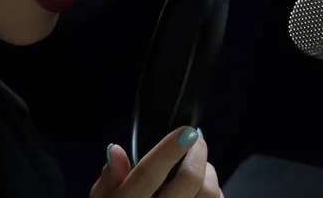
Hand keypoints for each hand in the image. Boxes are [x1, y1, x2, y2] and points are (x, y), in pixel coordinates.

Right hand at [90, 127, 222, 197]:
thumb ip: (108, 179)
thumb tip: (116, 150)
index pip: (148, 175)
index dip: (168, 151)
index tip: (186, 131)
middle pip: (189, 180)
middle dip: (197, 153)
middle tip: (196, 140)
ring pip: (209, 193)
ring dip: (209, 171)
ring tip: (199, 163)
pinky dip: (214, 189)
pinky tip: (203, 186)